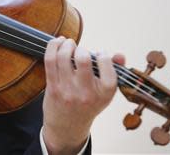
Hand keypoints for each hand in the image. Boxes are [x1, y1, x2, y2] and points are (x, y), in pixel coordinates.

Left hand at [42, 37, 124, 154]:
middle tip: (79, 50)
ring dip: (66, 44)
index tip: (99, 54)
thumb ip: (114, 72)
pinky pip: (50, 61)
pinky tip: (57, 43)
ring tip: (68, 44)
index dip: (103, 55)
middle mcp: (86, 93)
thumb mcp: (105, 93)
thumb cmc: (88, 104)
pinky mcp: (53, 88)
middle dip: (81, 48)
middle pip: (83, 59)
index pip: (108, 67)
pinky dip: (53, 46)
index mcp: (104, 94)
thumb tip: (119, 55)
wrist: (67, 127)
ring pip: (64, 57)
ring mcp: (68, 91)